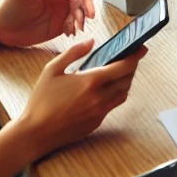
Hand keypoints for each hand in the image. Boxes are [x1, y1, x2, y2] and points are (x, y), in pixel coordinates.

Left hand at [0, 0, 95, 47]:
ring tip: (73, 30)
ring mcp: (59, 14)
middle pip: (80, 3)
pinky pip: (71, 27)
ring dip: (80, 22)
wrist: (0, 28)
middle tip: (84, 22)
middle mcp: (59, 0)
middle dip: (85, 12)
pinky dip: (73, 30)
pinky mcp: (56, 27)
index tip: (88, 8)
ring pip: (77, 16)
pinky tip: (68, 34)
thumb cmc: (10, 7)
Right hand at [17, 39, 145, 158]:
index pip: (123, 67)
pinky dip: (115, 94)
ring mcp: (100, 112)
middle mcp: (99, 98)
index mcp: (90, 82)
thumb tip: (91, 42)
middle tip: (130, 58)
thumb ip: (74, 53)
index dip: (136, 56)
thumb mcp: (52, 70)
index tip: (142, 48)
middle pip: (127, 80)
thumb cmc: (41, 101)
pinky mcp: (97, 123)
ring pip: (123, 93)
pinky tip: (106, 88)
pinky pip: (113, 105)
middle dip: (132, 67)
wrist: (35, 134)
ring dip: (126, 81)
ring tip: (120, 71)